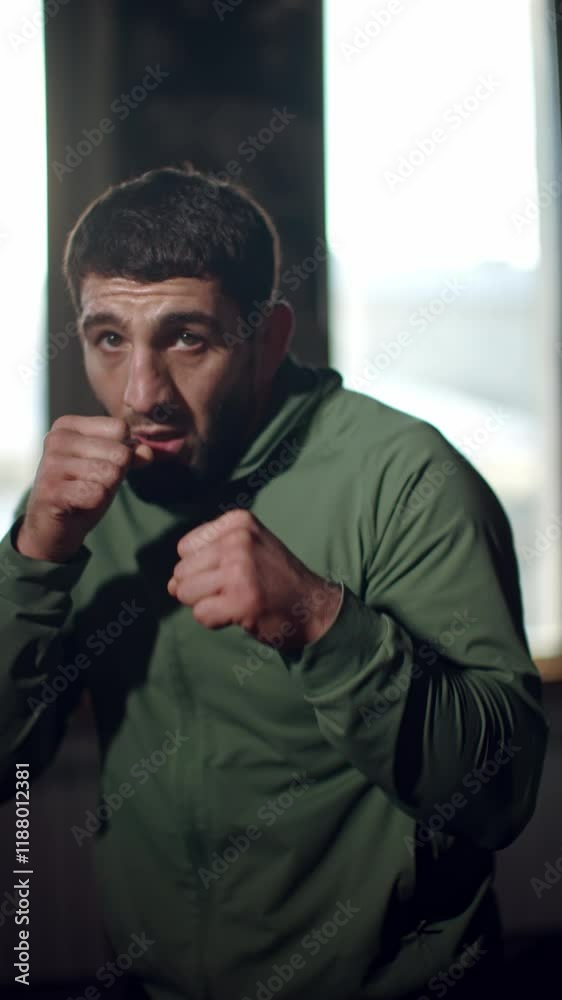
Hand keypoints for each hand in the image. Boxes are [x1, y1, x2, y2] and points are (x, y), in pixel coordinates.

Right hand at [16, 415, 152, 561]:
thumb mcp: (110, 467)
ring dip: (105, 490)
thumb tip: (147, 453)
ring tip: (84, 493)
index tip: (100, 464)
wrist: (55, 526)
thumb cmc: (83, 489)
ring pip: (110, 473)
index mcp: (69, 426)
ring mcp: (51, 464)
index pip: (120, 428)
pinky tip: (77, 503)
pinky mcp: (51, 490)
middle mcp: (57, 439)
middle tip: (92, 484)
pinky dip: (94, 503)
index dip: (123, 453)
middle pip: (119, 453)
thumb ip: (131, 454)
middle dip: (115, 475)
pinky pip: (97, 494)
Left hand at [167, 509, 342, 649]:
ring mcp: (240, 570)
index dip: (201, 566)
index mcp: (239, 522)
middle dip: (200, 588)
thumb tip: (170, 586)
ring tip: (236, 600)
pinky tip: (239, 614)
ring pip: (186, 592)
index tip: (232, 571)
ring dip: (207, 604)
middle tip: (235, 589)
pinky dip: (215, 621)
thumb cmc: (274, 578)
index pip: (185, 547)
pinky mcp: (241, 600)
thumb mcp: (246, 548)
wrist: (314, 606)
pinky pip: (201, 614)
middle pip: (182, 571)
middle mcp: (239, 541)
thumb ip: (205, 558)